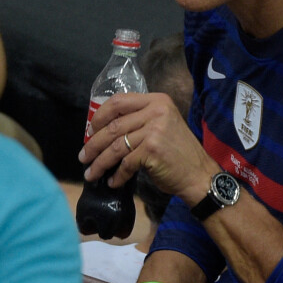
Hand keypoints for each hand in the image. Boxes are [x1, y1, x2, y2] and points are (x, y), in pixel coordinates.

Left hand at [79, 92, 218, 206]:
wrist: (199, 174)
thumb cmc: (178, 152)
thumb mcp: (162, 125)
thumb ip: (139, 120)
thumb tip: (103, 129)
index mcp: (157, 101)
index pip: (119, 101)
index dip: (100, 116)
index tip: (90, 131)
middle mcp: (156, 111)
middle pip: (113, 126)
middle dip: (94, 144)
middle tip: (84, 156)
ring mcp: (154, 129)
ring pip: (116, 146)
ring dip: (100, 162)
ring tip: (92, 173)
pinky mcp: (152, 150)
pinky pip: (125, 163)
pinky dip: (117, 175)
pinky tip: (113, 182)